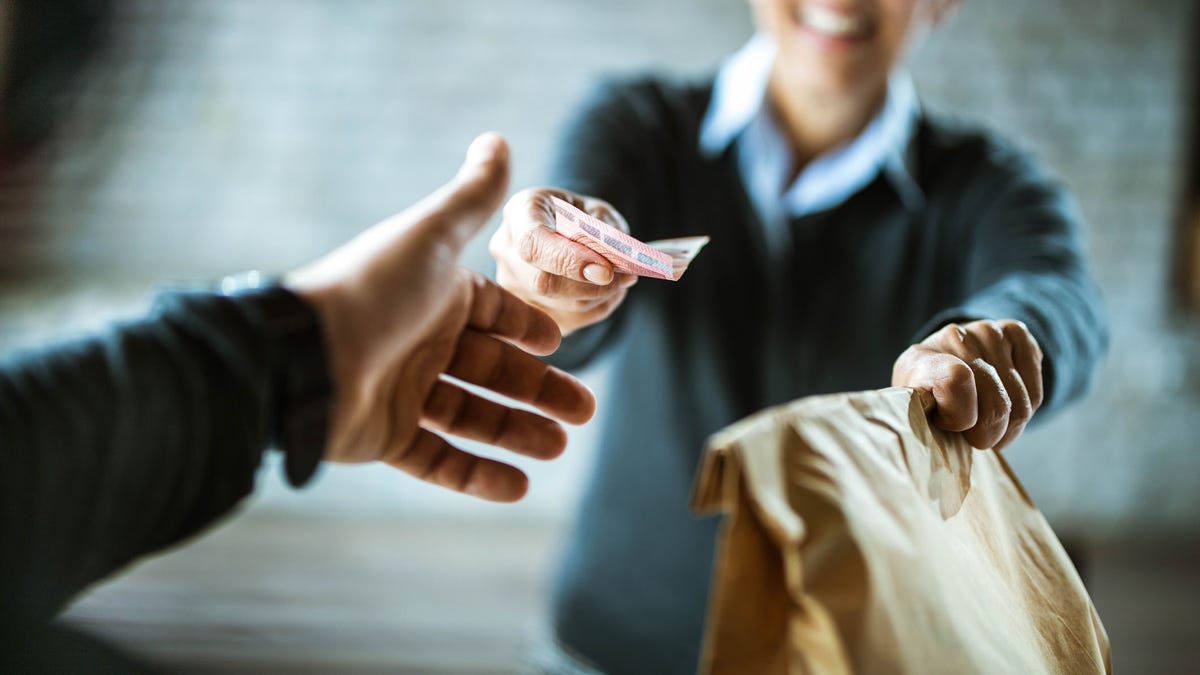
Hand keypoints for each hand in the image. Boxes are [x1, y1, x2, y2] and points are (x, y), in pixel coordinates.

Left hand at [286, 133, 595, 501]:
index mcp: (434, 295)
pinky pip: (438, 460)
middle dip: (540, 390)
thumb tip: (499, 140)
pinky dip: (477, 476)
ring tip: (558, 447)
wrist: (302, 357)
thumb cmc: (371, 291)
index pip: (492, 313)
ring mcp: (402, 391)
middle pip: (493, 370)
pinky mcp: (384, 438)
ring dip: (517, 433)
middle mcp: (420, 341)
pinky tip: (518, 488)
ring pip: (472, 416)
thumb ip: (471, 197)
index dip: (526, 328)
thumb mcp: (431, 238)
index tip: (559, 345)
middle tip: (584, 412)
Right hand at [489, 188, 637, 335]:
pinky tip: (607, 293)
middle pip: (543, 283)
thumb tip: (615, 260)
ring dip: (599, 298)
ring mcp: (510, 284)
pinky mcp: (524, 311)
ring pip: (558, 307)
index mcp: (520, 212)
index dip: (569, 261)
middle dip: (593, 286)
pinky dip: (594, 310)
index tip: (606, 271)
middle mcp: (505, 250)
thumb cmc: (578, 214)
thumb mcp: (596, 209)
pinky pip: (564, 323)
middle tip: (628, 276)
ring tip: (622, 281)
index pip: (533, 244)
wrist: (562, 225)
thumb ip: (604, 230)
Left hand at [891, 319, 1043, 449]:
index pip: (955, 382)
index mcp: (921, 360)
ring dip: (1008, 429)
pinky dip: (1025, 414)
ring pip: (1020, 406)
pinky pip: (1036, 395)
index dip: (961, 417)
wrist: (945, 363)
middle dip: (987, 435)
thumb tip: (949, 435)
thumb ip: (924, 420)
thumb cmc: (929, 399)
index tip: (950, 425)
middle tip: (975, 437)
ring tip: (989, 427)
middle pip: (995, 406)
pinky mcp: (1017, 333)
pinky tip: (1006, 409)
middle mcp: (956, 337)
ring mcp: (989, 332)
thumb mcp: (916, 412)